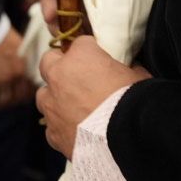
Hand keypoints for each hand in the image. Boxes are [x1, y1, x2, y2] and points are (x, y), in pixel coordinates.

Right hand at [0, 26, 32, 111]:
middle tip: (13, 99)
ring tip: (0, 102)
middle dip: (17, 100)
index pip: (32, 87)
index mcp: (25, 66)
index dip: (29, 92)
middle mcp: (15, 76)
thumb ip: (27, 61)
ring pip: (5, 102)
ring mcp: (1, 81)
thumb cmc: (3, 36)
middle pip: (19, 97)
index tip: (26, 94)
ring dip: (3, 104)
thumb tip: (31, 72)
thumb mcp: (21, 46)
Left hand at [35, 36, 148, 158]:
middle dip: (59, 66)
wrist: (128, 137)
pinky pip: (51, 125)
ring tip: (73, 107)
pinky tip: (76, 130)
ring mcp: (52, 106)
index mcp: (80, 56)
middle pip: (48, 61)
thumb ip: (127, 67)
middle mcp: (59, 77)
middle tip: (76, 76)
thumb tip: (130, 68)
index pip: (79, 42)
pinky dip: (61, 125)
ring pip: (44, 95)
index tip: (99, 59)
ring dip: (55, 97)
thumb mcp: (137, 74)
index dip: (90, 51)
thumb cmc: (134, 100)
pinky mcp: (53, 133)